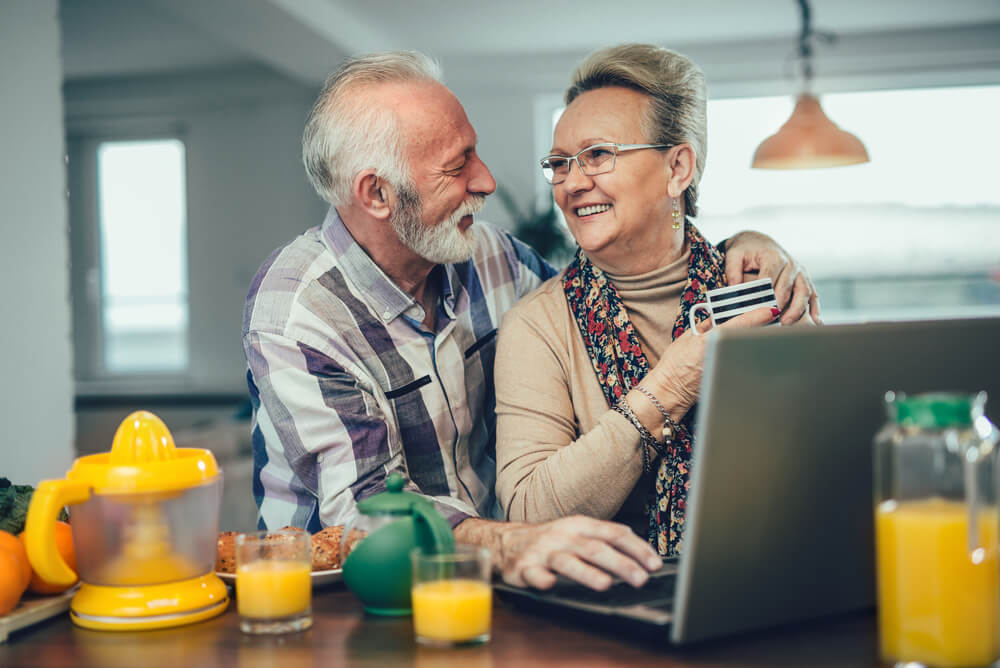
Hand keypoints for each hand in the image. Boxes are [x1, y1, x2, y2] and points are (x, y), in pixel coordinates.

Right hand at [498, 516, 661, 590]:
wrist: (504, 541)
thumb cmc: (549, 539)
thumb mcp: (577, 531)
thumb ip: (604, 537)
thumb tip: (638, 545)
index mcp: (579, 525)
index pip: (614, 534)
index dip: (637, 548)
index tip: (655, 564)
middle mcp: (563, 536)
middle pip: (595, 549)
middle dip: (620, 564)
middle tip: (641, 578)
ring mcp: (542, 552)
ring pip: (567, 561)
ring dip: (586, 573)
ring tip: (605, 584)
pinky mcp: (523, 568)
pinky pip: (533, 574)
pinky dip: (542, 579)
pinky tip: (550, 584)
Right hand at [646, 305, 781, 409]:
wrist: (670, 390)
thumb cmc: (675, 365)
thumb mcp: (688, 338)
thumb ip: (706, 326)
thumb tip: (721, 316)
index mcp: (708, 339)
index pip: (740, 323)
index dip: (758, 315)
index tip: (771, 310)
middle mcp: (720, 353)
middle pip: (750, 337)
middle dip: (761, 329)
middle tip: (770, 320)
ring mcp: (725, 367)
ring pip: (749, 351)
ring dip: (755, 343)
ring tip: (761, 336)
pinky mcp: (728, 380)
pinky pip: (743, 364)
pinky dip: (747, 357)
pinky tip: (745, 355)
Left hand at [722, 230, 821, 324]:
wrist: (759, 242)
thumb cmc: (746, 250)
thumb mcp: (734, 255)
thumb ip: (732, 271)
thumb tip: (733, 288)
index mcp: (773, 257)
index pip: (770, 279)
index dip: (765, 295)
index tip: (759, 310)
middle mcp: (790, 264)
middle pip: (787, 287)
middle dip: (780, 305)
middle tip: (772, 321)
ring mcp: (800, 272)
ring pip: (804, 292)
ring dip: (797, 309)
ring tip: (787, 323)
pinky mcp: (805, 279)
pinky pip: (813, 295)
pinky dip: (814, 308)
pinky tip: (814, 322)